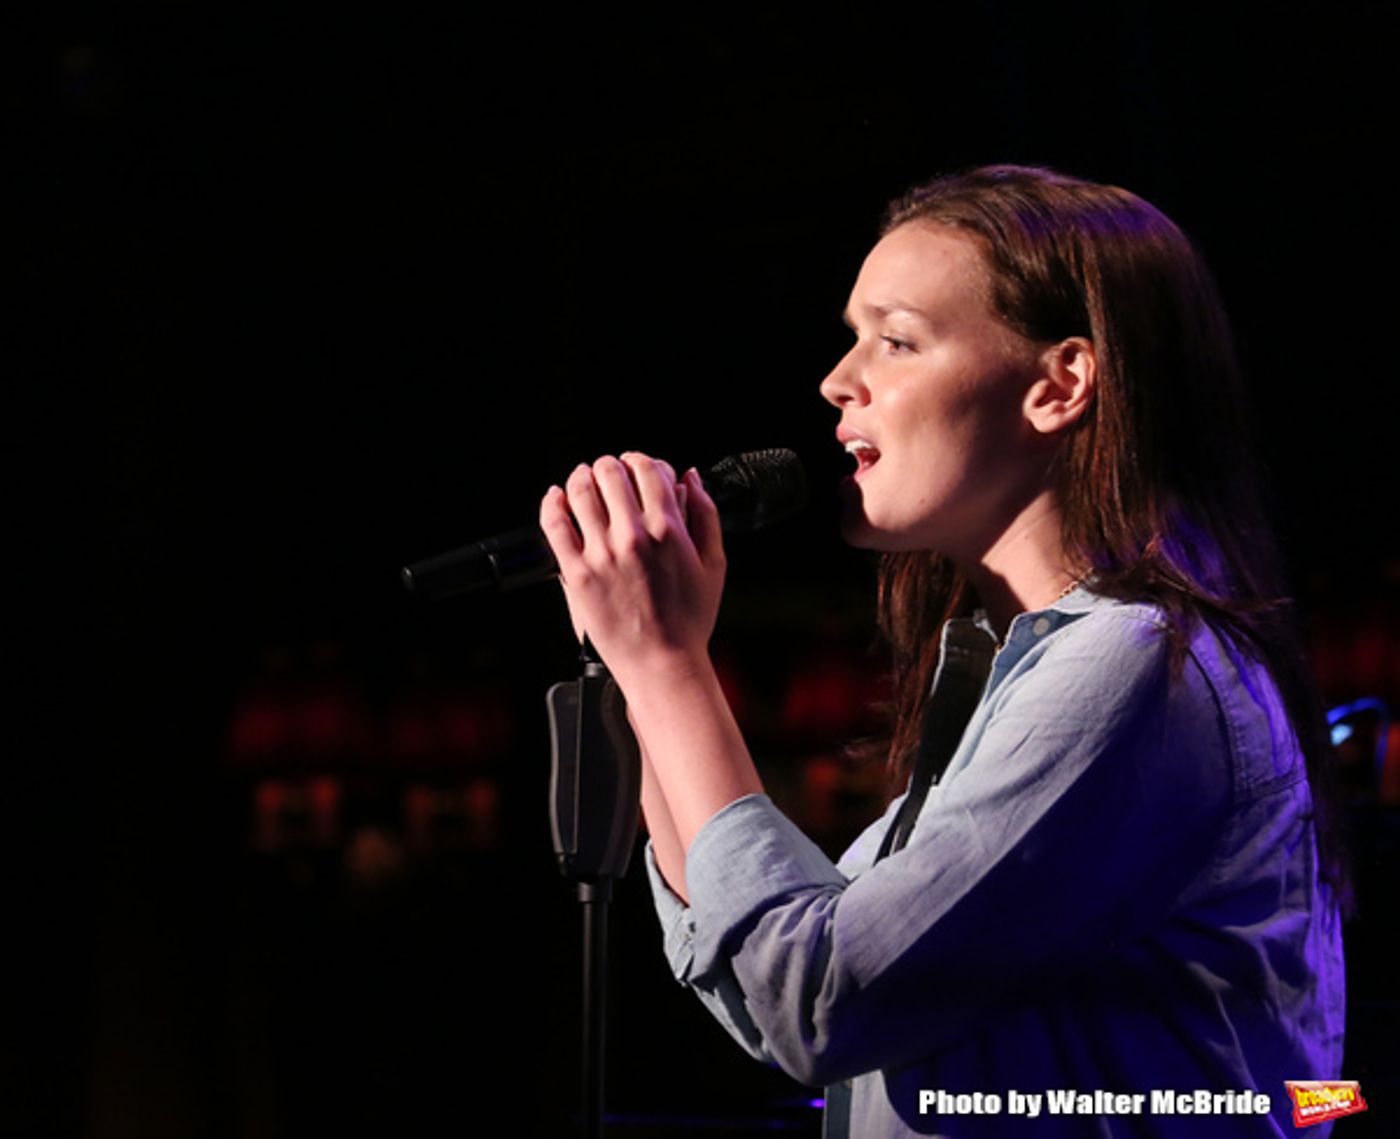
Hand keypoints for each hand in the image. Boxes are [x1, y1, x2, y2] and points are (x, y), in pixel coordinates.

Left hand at [538, 452, 725, 685]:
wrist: (662, 663)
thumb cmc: (689, 621)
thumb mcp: (714, 564)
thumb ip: (705, 514)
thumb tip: (691, 478)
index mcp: (669, 529)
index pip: (647, 470)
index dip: (641, 460)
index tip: (637, 465)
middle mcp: (633, 536)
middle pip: (611, 474)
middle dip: (610, 465)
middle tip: (609, 470)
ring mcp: (601, 554)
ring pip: (581, 492)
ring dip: (581, 476)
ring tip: (583, 477)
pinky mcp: (576, 573)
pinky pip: (555, 525)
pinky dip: (552, 503)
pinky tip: (555, 496)